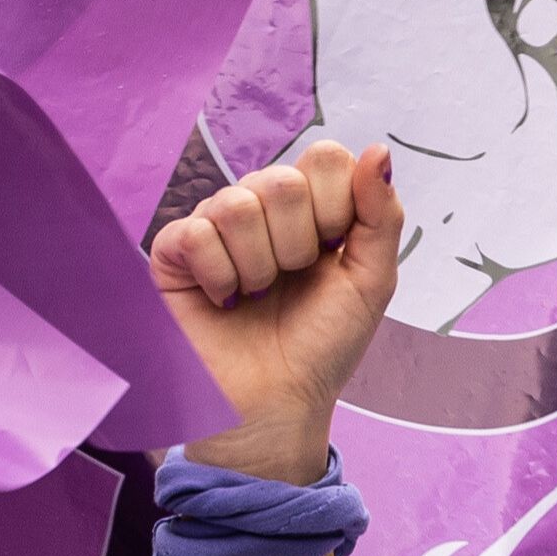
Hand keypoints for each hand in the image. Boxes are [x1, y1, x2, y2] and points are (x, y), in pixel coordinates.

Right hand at [154, 142, 406, 483]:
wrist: (275, 405)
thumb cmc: (320, 346)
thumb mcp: (371, 282)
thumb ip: (381, 216)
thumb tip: (378, 150)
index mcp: (310, 207)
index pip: (325, 158)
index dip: (336, 208)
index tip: (332, 254)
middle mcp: (260, 206)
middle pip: (283, 181)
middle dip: (297, 246)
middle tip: (289, 282)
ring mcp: (215, 225)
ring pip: (237, 204)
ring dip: (258, 266)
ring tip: (256, 295)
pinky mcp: (174, 252)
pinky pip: (196, 233)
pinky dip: (220, 276)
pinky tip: (224, 300)